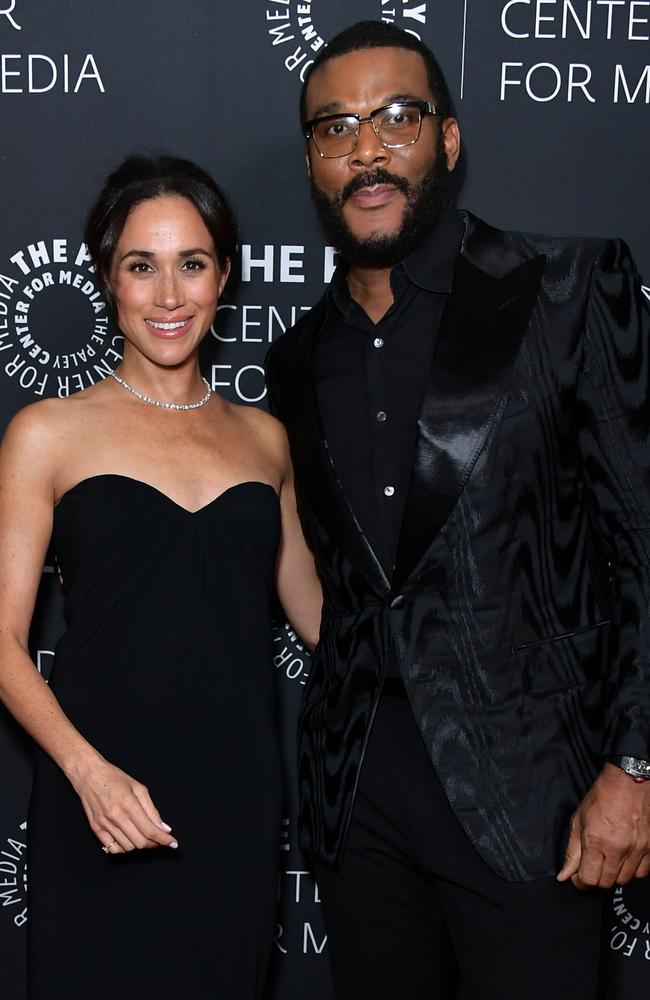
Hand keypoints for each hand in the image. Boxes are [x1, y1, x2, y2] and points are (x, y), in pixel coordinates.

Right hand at [68, 755, 177, 853]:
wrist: (88, 774)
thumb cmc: (114, 778)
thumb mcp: (138, 788)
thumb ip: (152, 810)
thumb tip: (164, 827)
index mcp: (129, 804)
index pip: (150, 830)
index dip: (164, 839)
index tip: (173, 843)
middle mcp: (116, 817)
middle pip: (140, 842)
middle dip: (154, 843)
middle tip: (159, 839)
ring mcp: (104, 824)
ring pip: (128, 847)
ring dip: (140, 845)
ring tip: (144, 836)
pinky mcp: (95, 829)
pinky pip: (112, 849)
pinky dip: (124, 848)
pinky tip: (128, 839)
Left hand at [557, 763, 649, 888]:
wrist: (629, 783)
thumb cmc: (602, 798)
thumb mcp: (578, 820)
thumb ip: (572, 851)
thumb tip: (564, 875)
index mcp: (595, 841)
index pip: (588, 879)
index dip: (579, 882)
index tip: (577, 877)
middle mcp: (617, 849)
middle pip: (606, 883)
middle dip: (595, 878)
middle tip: (591, 866)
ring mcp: (636, 850)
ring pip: (624, 880)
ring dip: (613, 874)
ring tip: (607, 859)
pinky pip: (641, 873)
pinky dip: (632, 870)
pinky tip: (624, 858)